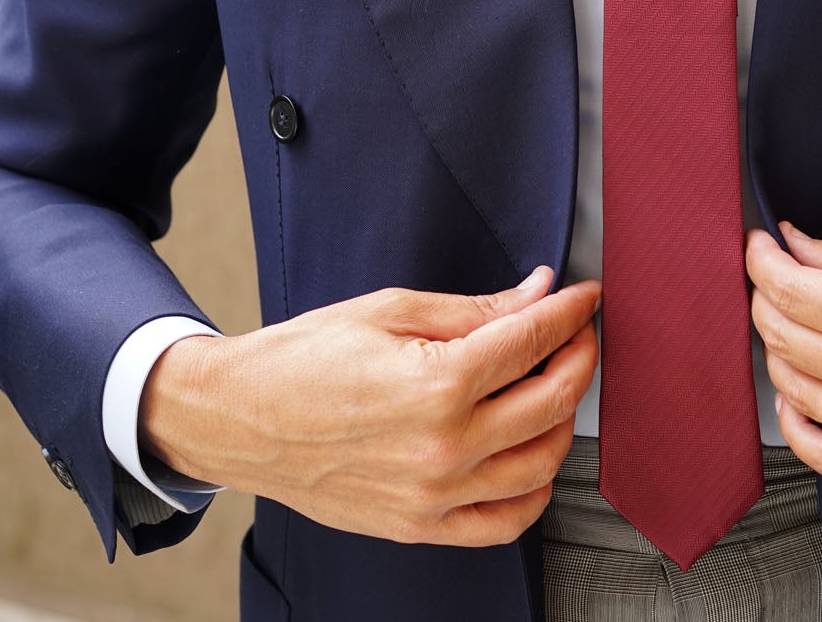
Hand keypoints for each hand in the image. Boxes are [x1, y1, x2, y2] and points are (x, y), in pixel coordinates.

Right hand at [138, 267, 600, 545]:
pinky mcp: (419, 526)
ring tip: (552, 387)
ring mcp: (434, 495)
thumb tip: (536, 295)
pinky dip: (534, 492)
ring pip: (542, 464)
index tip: (584, 298)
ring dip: (564, 421)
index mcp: (438, 382)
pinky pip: (504, 523)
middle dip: (578, 357)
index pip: (535, 342)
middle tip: (576, 334)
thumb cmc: (301, 360)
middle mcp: (444, 446)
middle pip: (553, 401)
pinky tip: (532, 457)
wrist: (237, 420)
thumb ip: (476, 309)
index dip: (571, 313)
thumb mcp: (391, 310)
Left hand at [744, 223, 821, 482]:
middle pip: (788, 341)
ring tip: (783, 327)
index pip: (795, 293)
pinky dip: (798, 429)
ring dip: (776, 355)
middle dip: (766, 301)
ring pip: (799, 394)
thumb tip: (796, 247)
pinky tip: (794, 399)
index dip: (763, 264)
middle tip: (770, 280)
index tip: (759, 248)